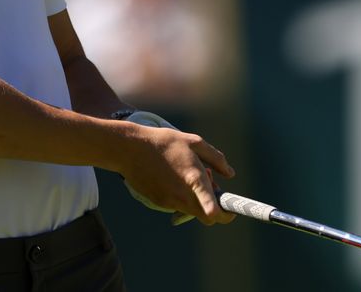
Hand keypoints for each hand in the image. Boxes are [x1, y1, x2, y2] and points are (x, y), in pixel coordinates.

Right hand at [117, 112, 234, 225]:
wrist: (130, 149)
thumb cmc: (164, 142)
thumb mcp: (194, 142)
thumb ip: (216, 159)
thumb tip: (230, 174)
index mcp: (195, 179)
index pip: (212, 211)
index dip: (225, 216)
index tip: (231, 212)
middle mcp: (183, 195)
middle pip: (207, 217)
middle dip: (214, 208)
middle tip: (210, 187)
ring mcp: (170, 201)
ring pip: (192, 211)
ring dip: (197, 200)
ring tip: (188, 175)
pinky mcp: (159, 202)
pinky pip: (178, 205)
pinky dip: (182, 197)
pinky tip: (174, 177)